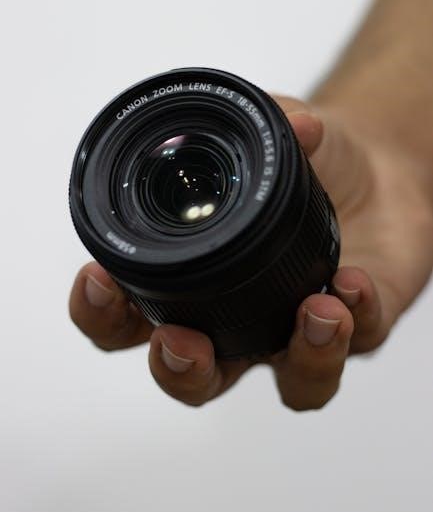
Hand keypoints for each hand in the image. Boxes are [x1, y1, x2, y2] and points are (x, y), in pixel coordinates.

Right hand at [69, 97, 432, 409]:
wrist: (377, 171)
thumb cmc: (310, 160)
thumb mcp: (279, 131)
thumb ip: (274, 123)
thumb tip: (298, 124)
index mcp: (193, 278)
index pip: (127, 315)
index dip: (101, 312)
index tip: (98, 280)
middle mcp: (239, 317)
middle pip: (193, 375)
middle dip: (177, 370)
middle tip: (183, 342)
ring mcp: (298, 328)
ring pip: (292, 388)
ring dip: (300, 359)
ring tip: (313, 309)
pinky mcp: (358, 328)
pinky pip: (358, 342)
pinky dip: (355, 319)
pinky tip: (352, 282)